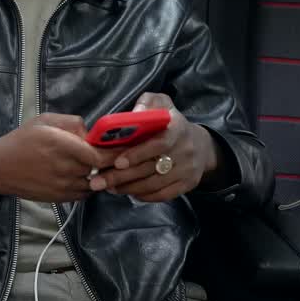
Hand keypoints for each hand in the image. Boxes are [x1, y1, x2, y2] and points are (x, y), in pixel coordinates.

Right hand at [0, 113, 112, 201]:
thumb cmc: (22, 140)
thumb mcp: (45, 121)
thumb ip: (72, 122)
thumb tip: (92, 133)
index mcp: (61, 145)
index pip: (100, 155)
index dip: (114, 153)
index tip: (121, 147)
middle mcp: (64, 168)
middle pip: (98, 168)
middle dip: (103, 161)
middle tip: (102, 152)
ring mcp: (62, 186)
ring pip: (93, 182)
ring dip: (96, 174)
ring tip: (88, 164)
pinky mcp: (59, 198)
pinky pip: (84, 193)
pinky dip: (86, 185)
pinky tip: (78, 175)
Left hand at [88, 93, 218, 201]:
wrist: (201, 145)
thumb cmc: (170, 122)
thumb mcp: (161, 104)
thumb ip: (146, 104)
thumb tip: (133, 115)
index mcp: (177, 128)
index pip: (158, 144)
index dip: (137, 154)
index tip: (117, 162)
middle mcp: (185, 150)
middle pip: (151, 168)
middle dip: (122, 177)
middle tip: (98, 181)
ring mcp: (188, 169)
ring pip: (154, 184)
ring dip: (128, 188)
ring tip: (108, 187)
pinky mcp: (188, 184)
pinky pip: (163, 195)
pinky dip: (144, 196)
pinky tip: (128, 192)